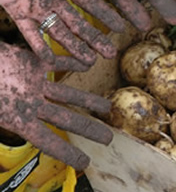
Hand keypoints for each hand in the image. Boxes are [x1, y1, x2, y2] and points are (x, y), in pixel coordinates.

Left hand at [0, 0, 123, 64]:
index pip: (90, 1)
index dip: (105, 15)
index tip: (120, 26)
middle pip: (79, 22)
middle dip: (96, 38)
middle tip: (111, 52)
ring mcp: (36, 6)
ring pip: (60, 32)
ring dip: (75, 47)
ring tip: (90, 62)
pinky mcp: (17, 11)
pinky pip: (32, 33)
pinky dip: (41, 47)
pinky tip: (52, 61)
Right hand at [0, 42, 112, 169]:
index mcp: (17, 119)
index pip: (46, 140)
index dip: (66, 152)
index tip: (85, 163)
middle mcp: (29, 103)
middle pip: (65, 118)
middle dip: (88, 128)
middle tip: (109, 138)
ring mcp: (32, 83)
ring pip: (67, 93)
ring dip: (88, 100)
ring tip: (107, 107)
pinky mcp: (32, 62)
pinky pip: (58, 62)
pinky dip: (75, 63)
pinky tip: (92, 64)